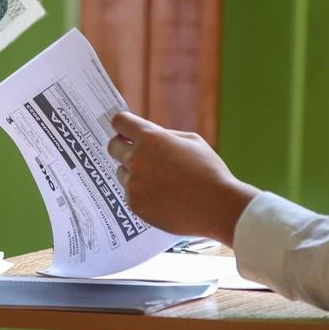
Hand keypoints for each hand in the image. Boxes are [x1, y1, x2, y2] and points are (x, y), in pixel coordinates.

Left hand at [107, 112, 258, 245]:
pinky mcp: (135, 205)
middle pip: (113, 147)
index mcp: (151, 138)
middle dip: (123, 147)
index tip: (126, 128)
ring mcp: (133, 184)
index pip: (120, 122)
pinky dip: (143, 194)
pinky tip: (164, 196)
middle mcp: (136, 159)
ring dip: (135, 173)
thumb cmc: (209, 171)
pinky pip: (131, 194)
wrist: (215, 207)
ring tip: (161, 180)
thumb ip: (165, 136)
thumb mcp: (192, 141)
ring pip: (123, 173)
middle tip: (138, 153)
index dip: (123, 124)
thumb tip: (149, 137)